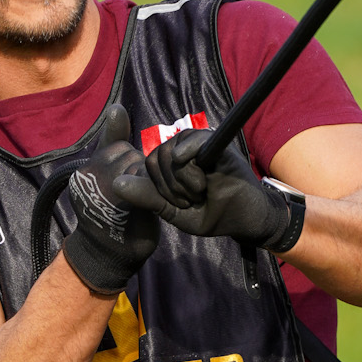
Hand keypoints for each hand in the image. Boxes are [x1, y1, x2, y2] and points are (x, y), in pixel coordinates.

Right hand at [64, 105, 162, 293]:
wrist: (108, 259)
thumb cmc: (112, 217)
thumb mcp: (110, 177)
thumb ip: (112, 144)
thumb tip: (117, 108)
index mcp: (84, 170)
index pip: (116, 149)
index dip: (129, 166)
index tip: (128, 186)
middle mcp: (89, 176)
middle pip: (129, 155)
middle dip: (139, 173)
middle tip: (137, 197)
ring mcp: (104, 188)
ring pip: (140, 167)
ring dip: (148, 183)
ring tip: (140, 204)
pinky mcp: (123, 200)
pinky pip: (146, 182)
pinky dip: (153, 194)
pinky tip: (148, 208)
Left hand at [143, 130, 298, 250]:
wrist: (245, 219)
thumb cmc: (212, 214)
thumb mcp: (174, 211)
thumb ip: (148, 198)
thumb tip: (116, 184)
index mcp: (172, 165)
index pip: (147, 165)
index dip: (158, 188)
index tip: (180, 203)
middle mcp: (184, 150)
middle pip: (155, 158)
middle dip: (169, 187)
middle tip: (192, 198)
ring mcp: (200, 144)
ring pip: (170, 153)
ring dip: (183, 181)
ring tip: (202, 191)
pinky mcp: (216, 144)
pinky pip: (191, 142)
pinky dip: (189, 159)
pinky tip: (199, 179)